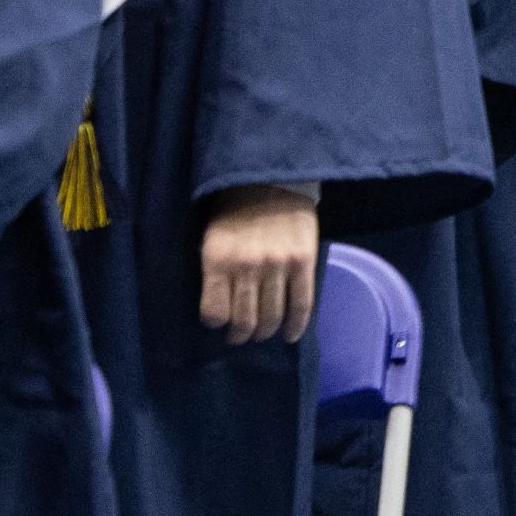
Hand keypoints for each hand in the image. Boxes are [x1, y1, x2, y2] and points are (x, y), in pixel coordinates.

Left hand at [199, 187, 318, 343]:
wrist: (273, 180)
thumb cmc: (234, 211)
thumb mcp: (211, 240)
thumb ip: (215, 273)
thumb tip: (219, 309)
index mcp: (218, 261)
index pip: (215, 312)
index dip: (216, 323)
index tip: (220, 322)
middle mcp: (248, 267)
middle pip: (244, 320)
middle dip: (241, 335)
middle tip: (240, 336)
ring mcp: (278, 265)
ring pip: (272, 316)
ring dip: (265, 331)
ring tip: (262, 333)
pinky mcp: (304, 261)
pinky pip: (302, 302)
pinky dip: (296, 325)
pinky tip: (291, 335)